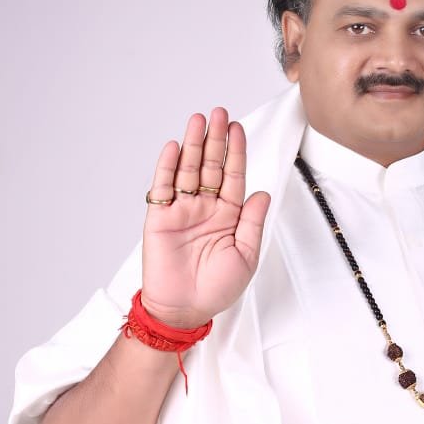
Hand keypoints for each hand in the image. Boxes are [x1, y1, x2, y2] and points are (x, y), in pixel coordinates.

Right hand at [141, 107, 270, 327]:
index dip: (236, 152)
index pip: (234, 176)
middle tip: (219, 114)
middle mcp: (205, 208)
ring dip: (192, 145)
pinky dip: (167, 167)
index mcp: (229, 216)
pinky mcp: (160, 218)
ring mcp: (182, 211)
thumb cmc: (217, 289)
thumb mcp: (246, 255)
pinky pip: (163, 188)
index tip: (237, 129)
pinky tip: (173, 147)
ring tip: (198, 121)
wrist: (185, 309)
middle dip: (215, 140)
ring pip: (187, 170)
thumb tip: (262, 193)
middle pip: (211, 166)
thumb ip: (252, 223)